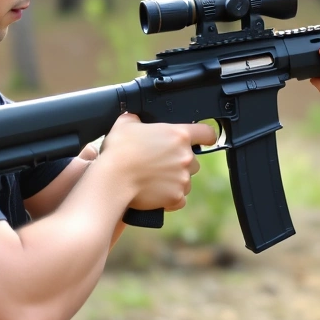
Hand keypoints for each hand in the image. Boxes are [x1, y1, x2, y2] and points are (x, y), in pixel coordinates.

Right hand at [99, 114, 216, 211]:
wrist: (112, 180)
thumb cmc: (118, 151)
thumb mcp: (126, 124)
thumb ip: (137, 120)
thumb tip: (135, 120)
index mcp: (179, 135)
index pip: (207, 133)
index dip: (205, 136)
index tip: (203, 140)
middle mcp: (186, 157)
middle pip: (193, 160)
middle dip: (180, 162)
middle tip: (160, 163)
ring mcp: (182, 178)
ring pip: (186, 180)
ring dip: (175, 180)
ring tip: (154, 180)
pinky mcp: (176, 197)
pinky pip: (179, 199)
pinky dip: (170, 198)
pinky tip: (156, 193)